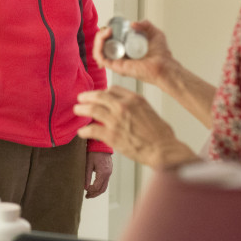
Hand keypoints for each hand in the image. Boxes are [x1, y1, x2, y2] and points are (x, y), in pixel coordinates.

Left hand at [74, 86, 197, 169]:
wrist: (164, 150)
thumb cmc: (161, 135)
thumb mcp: (150, 111)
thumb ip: (135, 106)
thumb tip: (126, 107)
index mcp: (134, 99)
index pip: (113, 89)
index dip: (103, 92)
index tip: (97, 95)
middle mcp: (123, 106)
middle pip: (99, 96)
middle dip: (87, 96)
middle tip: (80, 98)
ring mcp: (116, 120)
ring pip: (92, 109)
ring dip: (81, 109)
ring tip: (77, 110)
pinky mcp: (111, 135)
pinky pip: (92, 130)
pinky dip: (84, 131)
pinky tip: (81, 132)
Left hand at [84, 151, 111, 198]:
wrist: (100, 145)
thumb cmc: (93, 152)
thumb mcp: (88, 164)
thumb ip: (87, 176)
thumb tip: (85, 187)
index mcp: (103, 172)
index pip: (97, 187)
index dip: (91, 191)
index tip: (85, 192)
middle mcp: (108, 174)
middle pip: (102, 189)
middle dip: (95, 194)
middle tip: (87, 196)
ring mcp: (110, 172)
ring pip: (105, 186)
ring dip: (97, 191)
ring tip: (90, 193)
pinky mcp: (109, 171)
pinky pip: (106, 182)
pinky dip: (100, 186)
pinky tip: (94, 186)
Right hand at [92, 19, 175, 86]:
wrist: (165, 64)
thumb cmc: (162, 54)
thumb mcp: (154, 33)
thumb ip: (146, 25)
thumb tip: (132, 24)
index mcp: (126, 51)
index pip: (109, 41)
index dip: (107, 33)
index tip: (112, 27)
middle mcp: (119, 57)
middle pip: (102, 45)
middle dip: (101, 34)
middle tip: (109, 29)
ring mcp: (117, 62)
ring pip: (98, 51)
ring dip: (99, 39)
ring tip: (107, 32)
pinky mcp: (116, 67)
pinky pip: (100, 57)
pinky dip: (99, 47)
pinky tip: (105, 37)